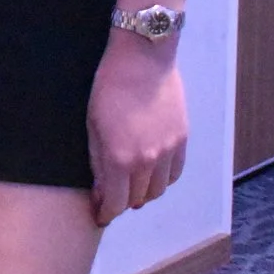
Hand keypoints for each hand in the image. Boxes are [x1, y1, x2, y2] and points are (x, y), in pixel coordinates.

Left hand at [85, 35, 186, 226]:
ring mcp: (168, 151)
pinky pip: (175, 173)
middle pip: (137, 199)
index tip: (100, 215)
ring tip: (132, 184)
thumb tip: (100, 189)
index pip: (115, 203)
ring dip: (144, 193)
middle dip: (122, 202)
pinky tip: (152, 172)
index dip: (106, 213)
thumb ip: (97, 162)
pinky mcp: (182, 140)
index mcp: (120, 158)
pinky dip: (163, 179)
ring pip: (158, 190)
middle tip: (112, 196)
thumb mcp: (92, 125)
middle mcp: (147, 161)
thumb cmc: (109, 87)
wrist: (142, 58)